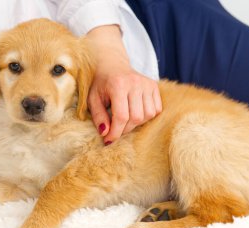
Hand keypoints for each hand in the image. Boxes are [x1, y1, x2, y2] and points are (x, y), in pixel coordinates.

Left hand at [86, 26, 161, 143]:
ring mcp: (147, 83)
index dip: (115, 132)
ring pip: (147, 115)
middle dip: (124, 129)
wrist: (111, 65)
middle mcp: (135, 83)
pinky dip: (146, 116)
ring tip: (124, 119)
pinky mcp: (154, 86)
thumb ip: (98, 116)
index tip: (108, 140)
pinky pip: (156, 110)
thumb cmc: (100, 84)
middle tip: (115, 129)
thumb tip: (105, 133)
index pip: (121, 116)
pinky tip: (135, 112)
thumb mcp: (93, 99)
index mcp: (118, 85)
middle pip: (135, 118)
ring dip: (136, 123)